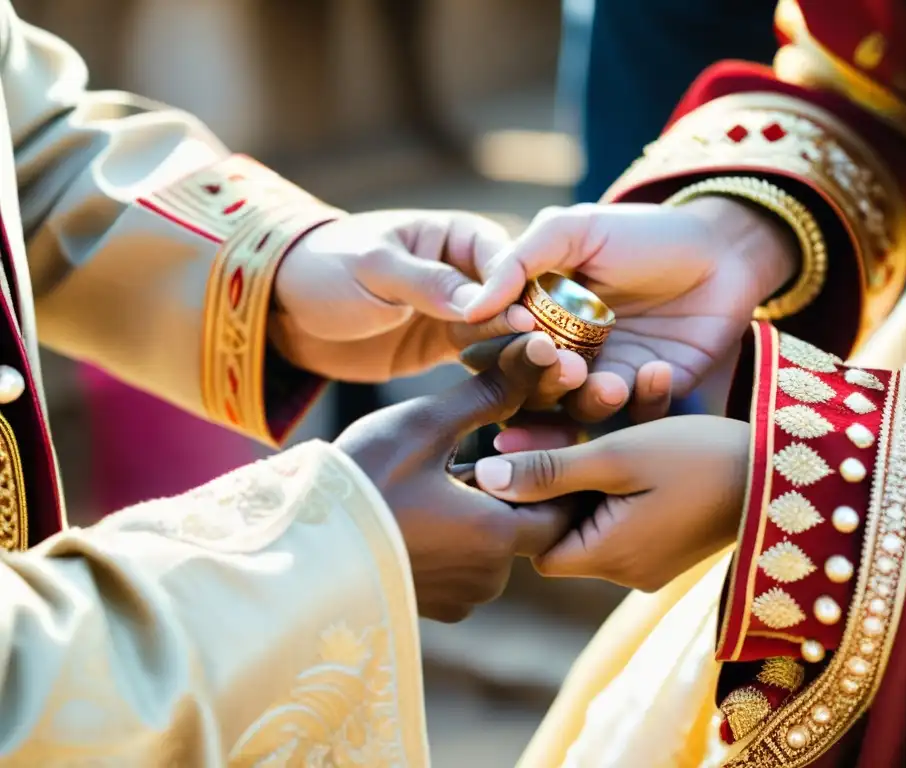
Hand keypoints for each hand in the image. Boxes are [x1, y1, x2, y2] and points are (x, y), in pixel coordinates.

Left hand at [270, 210, 582, 389]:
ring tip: (545, 384)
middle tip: (553, 360)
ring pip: (503, 335)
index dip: (517, 290)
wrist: (285, 308)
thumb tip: (484, 302)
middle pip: (513, 300)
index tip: (528, 321)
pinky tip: (518, 398)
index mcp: (457, 236)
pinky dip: (499, 376)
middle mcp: (469, 273)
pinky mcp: (447, 348)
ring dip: (522, 357)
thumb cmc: (325, 267)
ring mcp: (460, 313)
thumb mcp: (374, 268)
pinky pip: (482, 362)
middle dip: (532, 329)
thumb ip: (427, 283)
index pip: (503, 260)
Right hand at [335, 332, 572, 621]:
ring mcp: (458, 597)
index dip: (555, 469)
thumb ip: (491, 392)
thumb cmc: (359, 483)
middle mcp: (488, 579)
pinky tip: (429, 502)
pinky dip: (460, 534)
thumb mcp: (426, 426)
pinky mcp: (431, 605)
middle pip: (530, 525)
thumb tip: (544, 349)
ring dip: (486, 509)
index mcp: (497, 537)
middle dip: (517, 485)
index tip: (529, 436)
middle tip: (490, 445)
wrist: (291, 550)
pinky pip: (465, 564)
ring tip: (454, 469)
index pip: (564, 506)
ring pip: (496, 545)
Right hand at [463, 199, 796, 427]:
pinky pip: (637, 414)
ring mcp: (608, 377)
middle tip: (567, 365)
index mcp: (538, 318)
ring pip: (580, 410)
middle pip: (532, 390)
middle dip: (543, 383)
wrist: (724, 248)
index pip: (498, 349)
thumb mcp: (575, 229)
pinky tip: (658, 369)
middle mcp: (565, 353)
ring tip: (610, 382)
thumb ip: (520, 260)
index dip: (501, 350)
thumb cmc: (644, 232)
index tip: (520, 334)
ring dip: (590, 401)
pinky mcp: (652, 393)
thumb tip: (472, 308)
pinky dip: (644, 398)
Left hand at [473, 416, 748, 591]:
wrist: (790, 473)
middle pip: (570, 523)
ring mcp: (654, 559)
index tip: (532, 449)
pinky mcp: (675, 541)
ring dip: (607, 457)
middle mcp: (627, 570)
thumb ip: (550, 470)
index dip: (528, 501)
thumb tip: (483, 477)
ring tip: (629, 397)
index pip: (536, 544)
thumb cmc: (700, 461)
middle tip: (577, 417)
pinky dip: (636, 468)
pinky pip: (636, 506)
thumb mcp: (618, 458)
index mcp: (607, 557)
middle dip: (570, 469)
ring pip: (604, 507)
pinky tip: (652, 413)